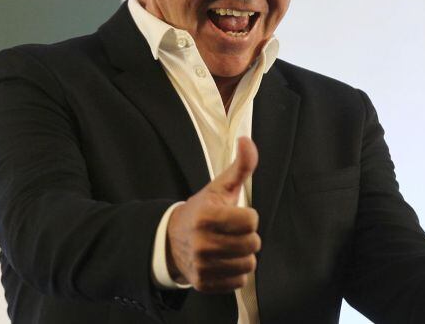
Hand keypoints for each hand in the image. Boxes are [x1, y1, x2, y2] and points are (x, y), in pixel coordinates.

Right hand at [166, 137, 260, 292]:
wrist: (172, 239)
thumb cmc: (203, 209)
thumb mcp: (220, 186)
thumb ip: (240, 165)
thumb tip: (247, 140)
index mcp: (206, 216)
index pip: (251, 221)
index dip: (248, 216)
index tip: (235, 214)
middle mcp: (202, 243)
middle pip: (252, 244)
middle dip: (247, 236)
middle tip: (233, 231)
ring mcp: (202, 266)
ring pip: (248, 264)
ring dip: (243, 254)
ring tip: (229, 245)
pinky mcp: (204, 283)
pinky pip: (239, 281)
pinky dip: (235, 271)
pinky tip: (223, 260)